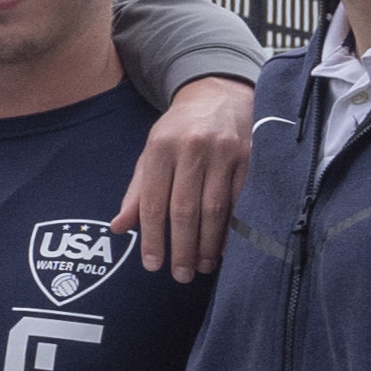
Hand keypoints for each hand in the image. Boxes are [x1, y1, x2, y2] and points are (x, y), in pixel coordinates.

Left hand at [125, 73, 254, 279]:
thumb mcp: (149, 153)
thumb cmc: (177, 131)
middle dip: (182, 247)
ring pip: (216, 208)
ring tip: (203, 266)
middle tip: (181, 275)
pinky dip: (234, 227)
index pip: (154, 202)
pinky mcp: (250, 157)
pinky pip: (242, 200)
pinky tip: (227, 247)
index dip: (153, 237)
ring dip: (209, 243)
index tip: (152, 265)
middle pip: (186, 209)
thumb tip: (119, 228)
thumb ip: (137, 192)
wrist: (218, 95)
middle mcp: (192, 149)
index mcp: (160, 148)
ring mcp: (224, 153)